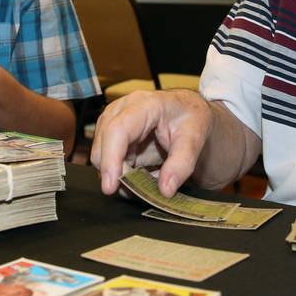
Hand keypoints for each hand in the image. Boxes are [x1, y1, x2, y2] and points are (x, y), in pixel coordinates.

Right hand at [90, 89, 214, 197]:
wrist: (186, 111)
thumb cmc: (189, 117)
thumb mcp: (195, 138)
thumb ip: (182, 164)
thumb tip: (165, 190)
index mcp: (144, 104)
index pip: (118, 130)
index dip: (111, 160)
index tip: (111, 186)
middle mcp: (121, 110)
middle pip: (103, 146)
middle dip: (116, 174)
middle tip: (142, 190)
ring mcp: (112, 122)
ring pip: (100, 156)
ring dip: (118, 175)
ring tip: (146, 180)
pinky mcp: (110, 136)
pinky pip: (106, 160)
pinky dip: (120, 173)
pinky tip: (139, 175)